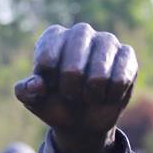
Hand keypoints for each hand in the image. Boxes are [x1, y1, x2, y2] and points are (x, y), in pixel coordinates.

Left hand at [14, 23, 137, 152]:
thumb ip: (25, 91)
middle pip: (72, 68)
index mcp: (53, 37)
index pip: (46, 59)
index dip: (48, 82)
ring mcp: (106, 40)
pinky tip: (105, 94)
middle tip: (70, 94)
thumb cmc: (53, 102)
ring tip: (87, 94)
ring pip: (98, 74)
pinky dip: (109, 96)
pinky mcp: (127, 54)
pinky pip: (119, 79)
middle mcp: (80, 32)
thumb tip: (37, 84)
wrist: (81, 120)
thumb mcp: (33, 100)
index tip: (49, 86)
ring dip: (90, 94)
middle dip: (69, 90)